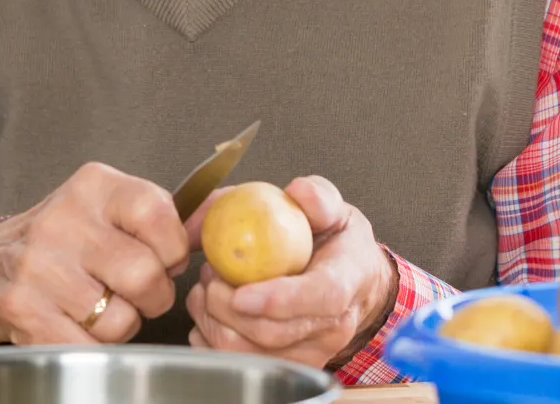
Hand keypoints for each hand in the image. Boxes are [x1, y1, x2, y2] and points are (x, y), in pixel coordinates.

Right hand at [0, 163, 189, 345]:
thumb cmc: (61, 241)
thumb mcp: (105, 210)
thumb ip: (160, 216)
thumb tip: (215, 222)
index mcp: (92, 188)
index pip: (157, 213)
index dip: (174, 247)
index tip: (168, 257)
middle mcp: (62, 221)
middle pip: (145, 274)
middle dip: (154, 296)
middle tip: (138, 292)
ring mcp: (39, 266)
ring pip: (121, 318)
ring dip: (122, 322)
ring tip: (101, 306)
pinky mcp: (24, 309)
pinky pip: (90, 345)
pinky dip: (94, 344)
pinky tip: (78, 324)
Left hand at [186, 176, 396, 369]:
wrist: (350, 285)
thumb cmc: (336, 246)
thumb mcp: (333, 210)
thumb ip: (317, 197)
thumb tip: (299, 191)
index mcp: (346, 281)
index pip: (319, 297)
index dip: (279, 299)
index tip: (240, 293)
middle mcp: (331, 327)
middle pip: (272, 333)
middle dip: (225, 305)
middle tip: (209, 273)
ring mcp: (309, 353)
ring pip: (248, 353)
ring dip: (212, 319)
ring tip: (209, 287)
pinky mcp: (286, 367)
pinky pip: (236, 364)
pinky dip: (210, 339)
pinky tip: (210, 313)